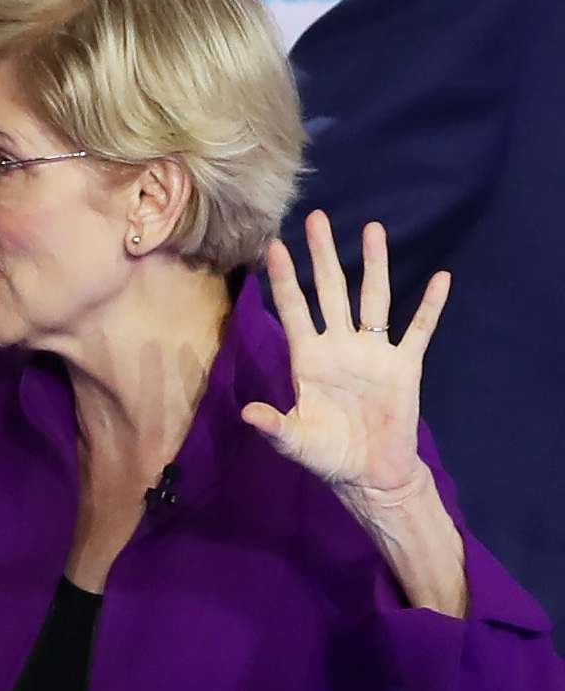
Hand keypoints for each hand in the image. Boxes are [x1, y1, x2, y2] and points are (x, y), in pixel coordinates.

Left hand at [242, 210, 450, 510]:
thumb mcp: (295, 441)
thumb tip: (248, 413)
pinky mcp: (404, 366)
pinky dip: (430, 307)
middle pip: (330, 291)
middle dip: (324, 255)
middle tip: (317, 217)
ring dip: (374, 265)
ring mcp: (373, 352)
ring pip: (373, 299)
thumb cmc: (327, 455)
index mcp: (308, 358)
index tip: (275, 246)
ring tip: (372, 229)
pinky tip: (441, 279)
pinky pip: (419, 330)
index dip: (285, 279)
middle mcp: (339, 345)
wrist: (369, 473)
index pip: (293, 309)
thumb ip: (274, 425)